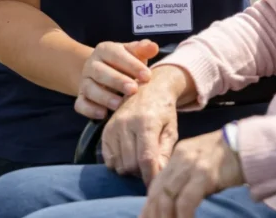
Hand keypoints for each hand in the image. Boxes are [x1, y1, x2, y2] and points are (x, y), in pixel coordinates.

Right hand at [74, 40, 158, 119]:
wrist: (105, 71)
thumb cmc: (124, 62)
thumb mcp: (133, 52)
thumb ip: (143, 49)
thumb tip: (153, 47)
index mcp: (105, 50)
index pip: (116, 54)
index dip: (131, 65)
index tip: (147, 76)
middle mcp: (92, 65)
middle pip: (100, 72)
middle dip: (117, 81)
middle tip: (133, 89)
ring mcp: (85, 81)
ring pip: (90, 89)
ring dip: (105, 97)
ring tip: (120, 104)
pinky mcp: (81, 97)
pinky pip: (81, 104)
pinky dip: (90, 110)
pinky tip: (103, 114)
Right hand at [101, 65, 188, 183]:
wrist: (148, 90)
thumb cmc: (164, 112)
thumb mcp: (171, 130)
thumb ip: (165, 153)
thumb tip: (158, 176)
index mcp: (147, 122)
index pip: (146, 159)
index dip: (151, 177)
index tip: (156, 185)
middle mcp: (126, 124)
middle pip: (131, 164)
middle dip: (142, 173)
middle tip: (151, 169)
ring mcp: (113, 127)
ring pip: (119, 165)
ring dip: (131, 170)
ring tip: (141, 161)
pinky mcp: (104, 132)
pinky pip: (109, 160)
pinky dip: (119, 164)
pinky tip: (130, 156)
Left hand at [141, 130, 243, 217]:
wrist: (251, 143)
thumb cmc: (230, 158)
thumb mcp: (202, 161)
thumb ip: (187, 175)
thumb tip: (175, 201)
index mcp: (178, 155)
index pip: (156, 183)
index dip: (149, 206)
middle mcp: (181, 158)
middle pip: (157, 191)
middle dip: (152, 214)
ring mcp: (192, 165)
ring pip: (166, 197)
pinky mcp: (205, 174)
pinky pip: (186, 201)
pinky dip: (182, 216)